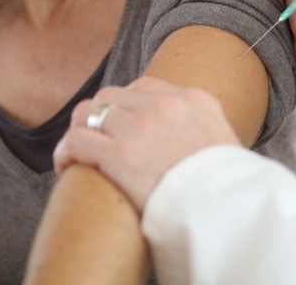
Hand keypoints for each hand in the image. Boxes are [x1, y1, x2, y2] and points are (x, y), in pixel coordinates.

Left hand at [54, 77, 239, 211]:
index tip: (121, 125)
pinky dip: (66, 151)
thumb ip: (205, 132)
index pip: (145, 86)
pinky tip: (66, 165)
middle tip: (96, 139)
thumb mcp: (227, 142)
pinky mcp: (121, 154)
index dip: (126, 106)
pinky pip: (77, 140)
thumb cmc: (230, 187)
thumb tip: (192, 144)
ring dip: (80, 130)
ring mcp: (141, 127)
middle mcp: (165, 105)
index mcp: (194, 100)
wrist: (229, 208)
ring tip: (77, 151)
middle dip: (100, 115)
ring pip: (89, 112)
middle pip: (113, 95)